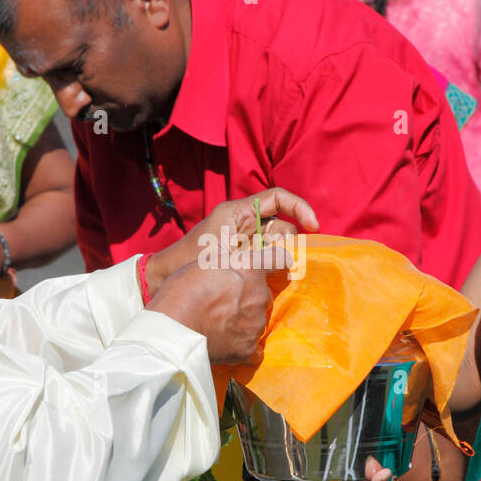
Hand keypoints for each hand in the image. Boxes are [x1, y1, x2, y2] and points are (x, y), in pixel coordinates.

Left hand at [146, 188, 318, 291]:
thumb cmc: (191, 258)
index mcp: (239, 212)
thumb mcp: (226, 250)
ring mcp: (246, 241)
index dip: (299, 208)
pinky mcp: (244, 259)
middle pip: (282, 227)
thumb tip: (288, 259)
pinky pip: (268, 260)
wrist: (167, 276)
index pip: (278, 198)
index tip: (313, 226)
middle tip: (285, 265)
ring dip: (282, 260)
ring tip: (276, 277)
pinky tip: (272, 282)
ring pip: (277, 246)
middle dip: (289, 244)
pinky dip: (274, 269)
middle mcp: (245, 223)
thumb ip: (257, 252)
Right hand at [147, 259, 279, 364]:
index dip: (276, 261)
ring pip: (258, 319)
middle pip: (264, 294)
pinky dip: (244, 346)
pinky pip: (254, 349)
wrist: (175, 327)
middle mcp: (260, 295)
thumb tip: (239, 265)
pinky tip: (229, 344)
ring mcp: (256, 324)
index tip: (274, 264)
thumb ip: (229, 262)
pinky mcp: (248, 348)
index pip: (279, 259)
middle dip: (250, 296)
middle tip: (225, 301)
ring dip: (244, 320)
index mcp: (250, 269)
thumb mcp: (205, 261)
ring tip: (219, 324)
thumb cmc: (183, 289)